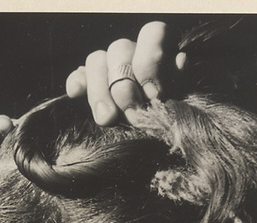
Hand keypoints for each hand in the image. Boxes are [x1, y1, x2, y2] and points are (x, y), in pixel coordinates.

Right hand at [65, 21, 186, 125]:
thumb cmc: (168, 126)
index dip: (150, 62)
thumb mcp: (180, 105)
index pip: (152, 33)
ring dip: (100, 91)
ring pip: (96, 61)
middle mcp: (133, 54)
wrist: (152, 154)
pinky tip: (75, 94)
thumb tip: (179, 62)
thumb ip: (180, 84)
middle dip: (124, 86)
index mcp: (160, 52)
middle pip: (119, 49)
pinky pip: (77, 76)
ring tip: (107, 119)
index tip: (154, 95)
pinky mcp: (88, 85)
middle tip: (132, 115)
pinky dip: (76, 83)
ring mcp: (108, 69)